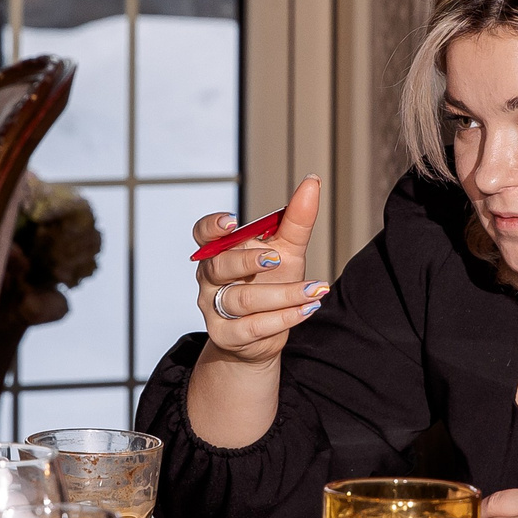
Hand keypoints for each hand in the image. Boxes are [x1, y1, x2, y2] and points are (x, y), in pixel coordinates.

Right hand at [190, 175, 327, 366]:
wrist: (264, 335)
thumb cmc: (271, 283)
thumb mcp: (286, 251)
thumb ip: (296, 220)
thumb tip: (312, 182)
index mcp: (219, 251)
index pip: (203, 235)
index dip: (212, 227)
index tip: (233, 222)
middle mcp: (210, 278)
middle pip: (219, 267)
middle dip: (248, 261)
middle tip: (277, 259)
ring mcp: (214, 307)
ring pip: (241, 299)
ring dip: (282, 294)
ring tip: (314, 289)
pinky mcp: (225, 335)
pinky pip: (252, 327)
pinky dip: (283, 318)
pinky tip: (307, 308)